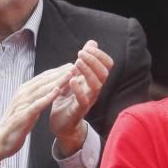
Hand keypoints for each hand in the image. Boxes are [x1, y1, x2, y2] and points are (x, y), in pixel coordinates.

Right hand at [0, 64, 73, 162]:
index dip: (57, 71)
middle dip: (60, 73)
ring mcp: (22, 104)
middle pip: (44, 81)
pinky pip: (37, 105)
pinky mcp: (22, 116)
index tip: (71, 66)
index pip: (43, 78)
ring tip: (70, 74)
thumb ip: (36, 99)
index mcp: (23, 92)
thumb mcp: (28, 108)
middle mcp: (22, 95)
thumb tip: (48, 91)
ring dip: (57, 81)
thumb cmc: (15, 125)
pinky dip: (47, 97)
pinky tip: (57, 91)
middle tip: (75, 65)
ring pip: (42, 90)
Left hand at [49, 40, 113, 154]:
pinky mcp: (78, 111)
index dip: (100, 55)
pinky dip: (78, 89)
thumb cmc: (68, 98)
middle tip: (80, 53)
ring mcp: (88, 101)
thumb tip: (92, 43)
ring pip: (96, 86)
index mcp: (94, 81)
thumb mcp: (74, 76)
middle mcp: (94, 90)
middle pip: (104, 73)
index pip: (107, 65)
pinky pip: (83, 100)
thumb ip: (83, 61)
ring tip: (77, 62)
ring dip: (88, 72)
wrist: (61, 124)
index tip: (88, 47)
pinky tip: (71, 80)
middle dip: (94, 60)